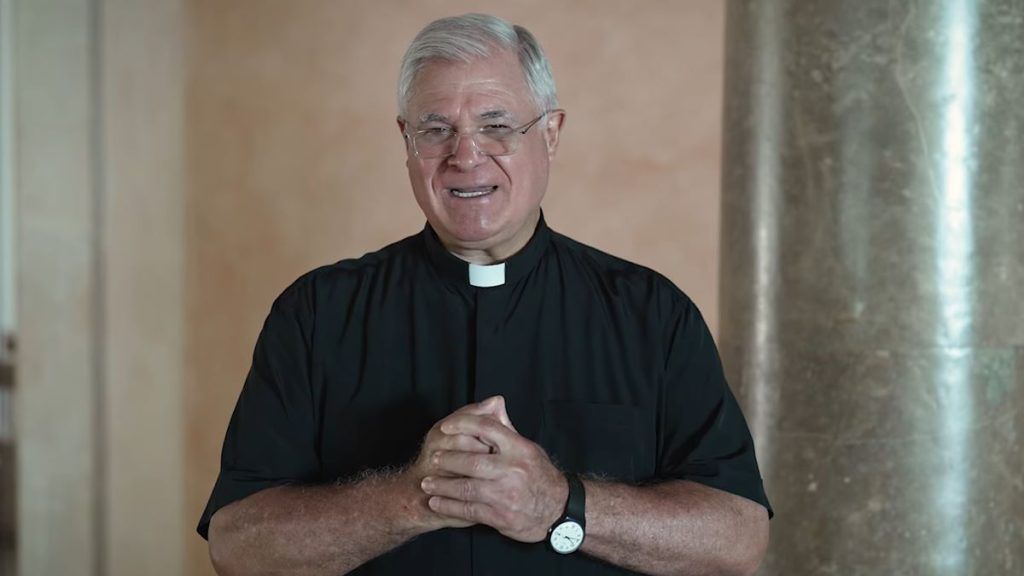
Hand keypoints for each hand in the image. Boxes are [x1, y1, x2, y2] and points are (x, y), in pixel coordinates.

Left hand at [419, 398, 567, 542]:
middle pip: (472, 462)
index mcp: (519, 449)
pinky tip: (437, 502)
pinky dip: (450, 507)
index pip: (487, 428)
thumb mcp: (529, 449)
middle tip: (433, 458)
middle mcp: (512, 470)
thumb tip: (493, 403)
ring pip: (467, 488)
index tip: (445, 427)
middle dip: (448, 460)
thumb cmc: (540, 476)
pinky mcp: (501, 517)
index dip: (463, 425)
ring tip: (427, 483)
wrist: (559, 510)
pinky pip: (469, 510)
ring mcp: (506, 495)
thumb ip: (507, 429)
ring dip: (443, 486)